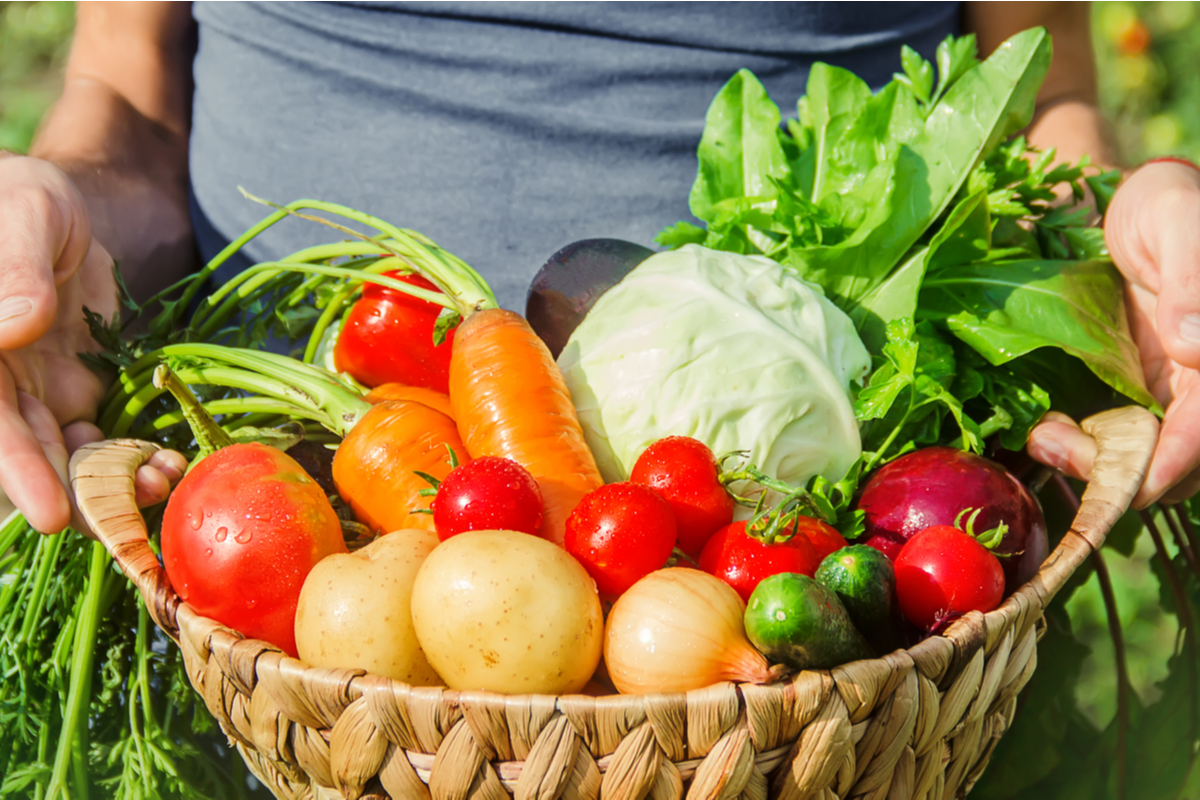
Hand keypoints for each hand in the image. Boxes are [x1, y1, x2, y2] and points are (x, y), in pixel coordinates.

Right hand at [0, 155, 181, 531]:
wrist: (51, 208)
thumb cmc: (18, 199)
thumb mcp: (23, 213)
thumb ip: (14, 269)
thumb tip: (15, 326)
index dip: (15, 468)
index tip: (52, 512)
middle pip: (23, 456)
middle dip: (74, 498)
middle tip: (124, 527)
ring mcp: (32, 396)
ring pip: (63, 459)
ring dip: (108, 486)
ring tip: (162, 488)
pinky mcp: (73, 395)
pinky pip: (98, 440)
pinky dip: (129, 460)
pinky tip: (167, 466)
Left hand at [1027, 161, 1199, 506]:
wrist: (1139, 202)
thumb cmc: (1169, 204)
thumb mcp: (1180, 224)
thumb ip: (1192, 281)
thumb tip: (1195, 347)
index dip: (1182, 455)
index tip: (1144, 484)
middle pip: (1181, 453)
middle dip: (1126, 470)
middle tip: (1059, 447)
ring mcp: (1170, 387)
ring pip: (1145, 452)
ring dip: (1095, 461)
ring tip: (1044, 437)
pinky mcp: (1135, 387)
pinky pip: (1114, 431)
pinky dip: (1080, 442)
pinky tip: (1044, 428)